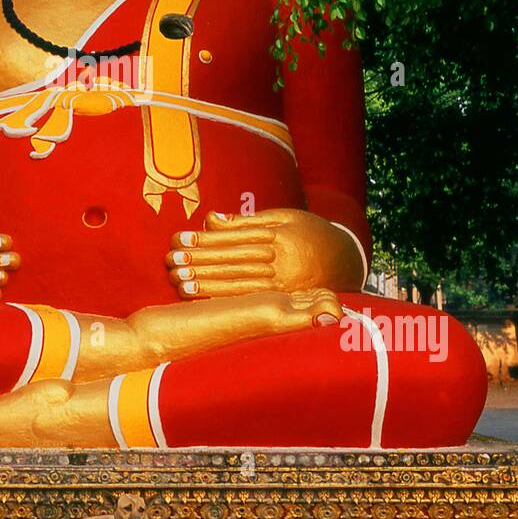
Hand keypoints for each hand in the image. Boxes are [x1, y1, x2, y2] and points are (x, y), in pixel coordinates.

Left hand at [166, 207, 361, 298]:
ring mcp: (282, 284)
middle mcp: (280, 261)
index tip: (179, 238)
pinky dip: (223, 299)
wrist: (346, 260)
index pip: (234, 238)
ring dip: (206, 282)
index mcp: (277, 236)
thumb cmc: (308, 232)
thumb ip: (246, 221)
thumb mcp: (282, 218)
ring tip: (178, 279)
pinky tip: (202, 298)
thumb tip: (210, 219)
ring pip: (237, 282)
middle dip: (199, 260)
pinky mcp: (283, 301)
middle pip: (232, 260)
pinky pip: (249, 300)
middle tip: (171, 259)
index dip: (204, 239)